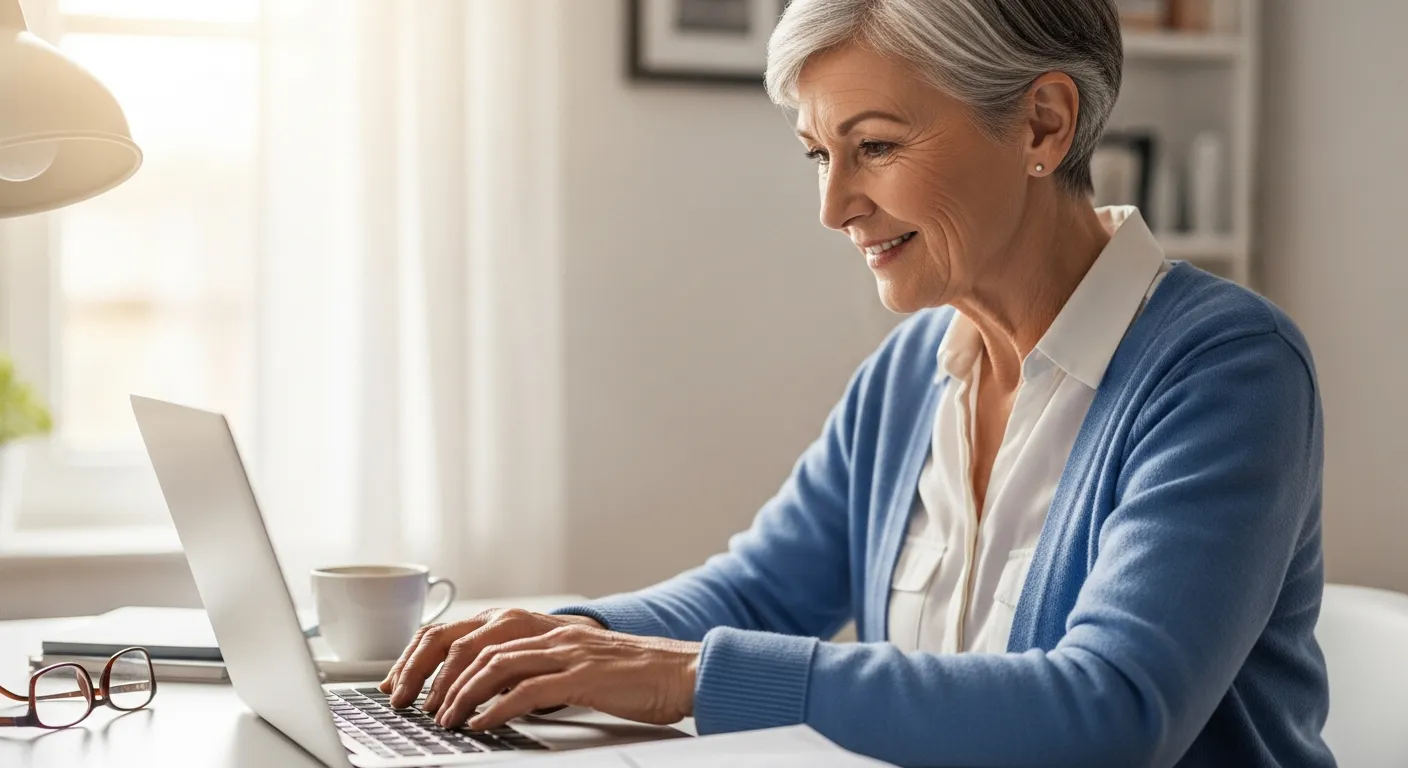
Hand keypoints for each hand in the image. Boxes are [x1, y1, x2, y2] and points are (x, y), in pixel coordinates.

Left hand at [378, 608, 602, 708]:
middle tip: (414, 706)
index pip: (463, 632)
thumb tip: (483, 690)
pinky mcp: (581, 674)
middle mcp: (544, 630)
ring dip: (460, 695)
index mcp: (535, 625)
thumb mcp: (565, 662)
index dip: (424, 657)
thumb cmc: (624, 672)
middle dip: (432, 677)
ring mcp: (563, 650)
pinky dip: (498, 708)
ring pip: (493, 665)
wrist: (677, 669)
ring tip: (444, 720)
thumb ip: (526, 667)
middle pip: (468, 644)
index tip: (401, 685)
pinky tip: (482, 725)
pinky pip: (528, 690)